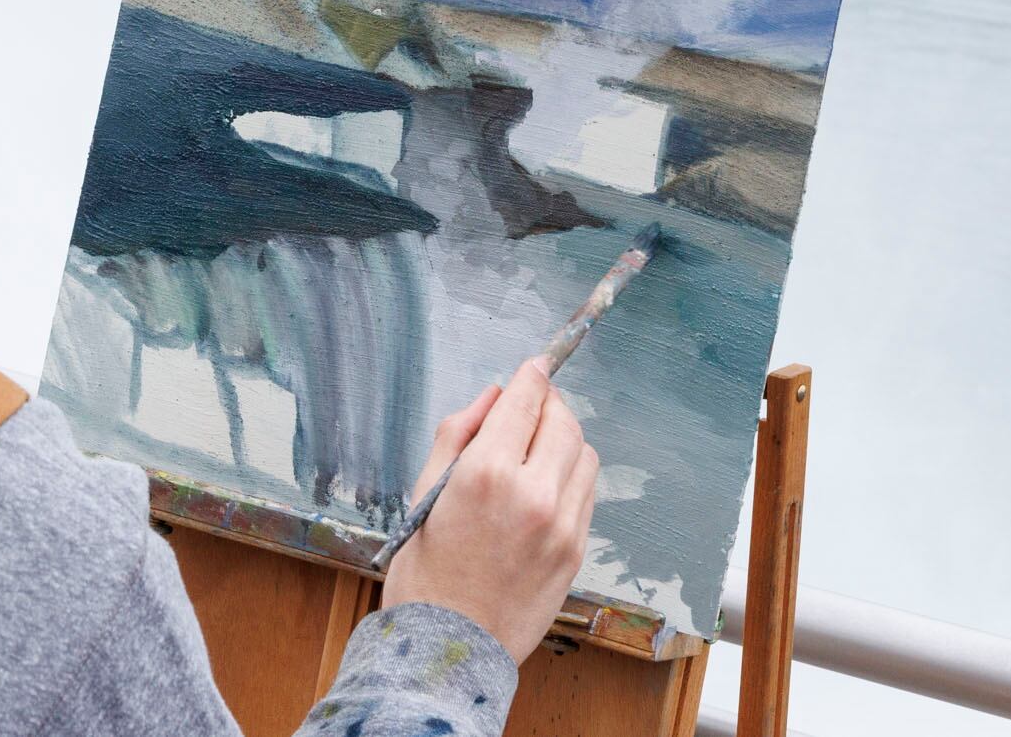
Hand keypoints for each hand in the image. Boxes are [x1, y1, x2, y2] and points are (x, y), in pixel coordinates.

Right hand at [378, 357, 600, 664]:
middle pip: (564, 421)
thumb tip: (491, 397)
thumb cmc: (424, 573)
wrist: (450, 646)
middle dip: (549, 404)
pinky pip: (587, 494)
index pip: (526, 399)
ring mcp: (562, 525)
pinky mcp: (576, 551)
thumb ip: (457, 434)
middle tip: (531, 406)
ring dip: (564, 440)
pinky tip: (544, 487)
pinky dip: (571, 477)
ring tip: (536, 451)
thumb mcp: (424, 492)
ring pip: (584, 454)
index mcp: (486, 473)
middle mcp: (533, 494)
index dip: (532, 374)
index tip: (535, 365)